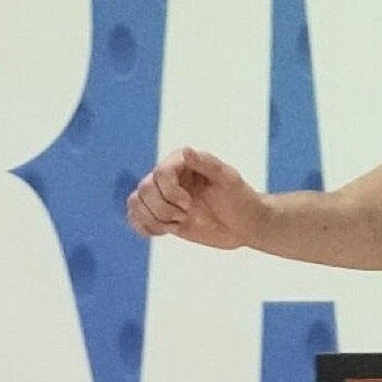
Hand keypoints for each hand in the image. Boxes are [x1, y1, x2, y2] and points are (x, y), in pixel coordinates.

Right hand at [126, 147, 264, 249]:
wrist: (246, 224)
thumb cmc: (242, 199)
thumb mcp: (229, 181)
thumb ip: (208, 164)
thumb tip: (186, 150)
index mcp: (183, 162)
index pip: (159, 174)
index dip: (170, 193)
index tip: (189, 204)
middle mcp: (169, 176)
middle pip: (144, 190)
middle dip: (163, 209)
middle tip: (186, 215)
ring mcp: (164, 197)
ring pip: (135, 203)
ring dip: (153, 219)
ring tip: (177, 223)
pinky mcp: (162, 215)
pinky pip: (135, 218)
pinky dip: (143, 227)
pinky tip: (163, 231)